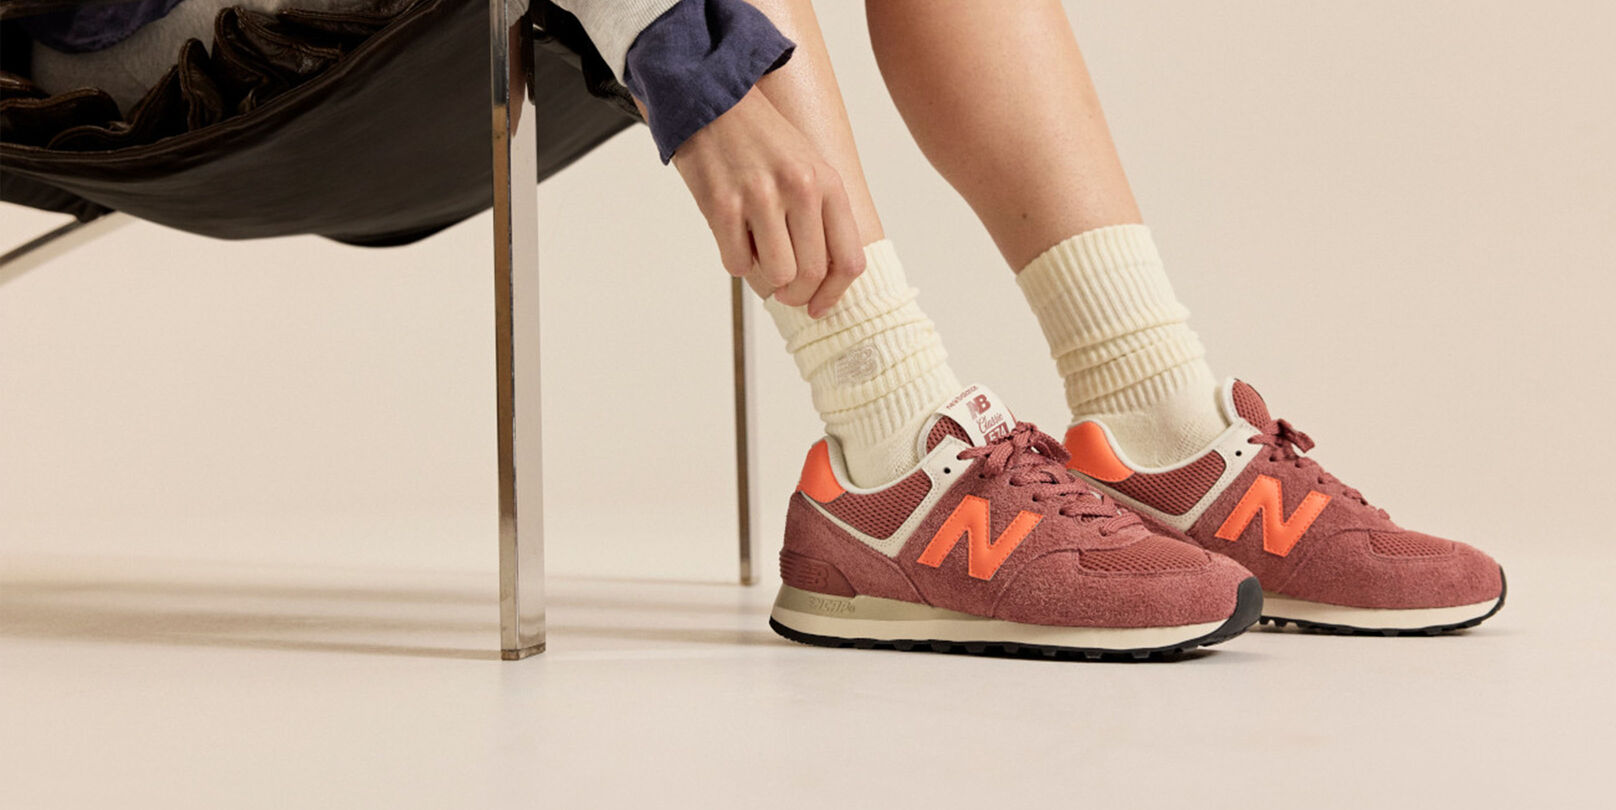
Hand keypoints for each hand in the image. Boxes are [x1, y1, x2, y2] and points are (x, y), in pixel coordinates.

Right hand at [672, 87, 864, 316]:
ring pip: (777, 275)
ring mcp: (760, 197)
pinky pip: (737, 263)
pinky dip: (736, 260)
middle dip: (796, 294)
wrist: (713, 100)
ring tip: (758, 254)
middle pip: (811, 275)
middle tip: (784, 290)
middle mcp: (800, 189)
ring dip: (766, 278)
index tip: (819, 306)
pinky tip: (735, 237)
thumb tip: (823, 279)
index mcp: (828, 184)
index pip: (849, 260)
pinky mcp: (723, 204)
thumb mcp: (809, 168)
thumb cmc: (762, 140)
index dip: (834, 294)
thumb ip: (822, 217)